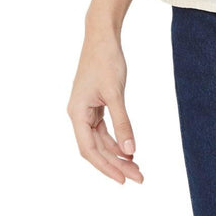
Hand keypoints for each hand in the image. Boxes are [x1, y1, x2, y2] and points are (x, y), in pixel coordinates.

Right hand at [67, 31, 144, 183]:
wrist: (102, 36)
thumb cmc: (106, 60)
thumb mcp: (115, 93)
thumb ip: (122, 122)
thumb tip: (130, 149)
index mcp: (77, 113)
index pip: (89, 150)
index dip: (106, 167)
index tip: (124, 179)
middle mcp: (78, 114)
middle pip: (96, 148)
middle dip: (116, 163)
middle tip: (138, 176)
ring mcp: (86, 110)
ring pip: (100, 140)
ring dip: (117, 153)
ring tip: (136, 166)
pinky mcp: (95, 104)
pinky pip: (103, 129)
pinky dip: (116, 139)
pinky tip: (128, 148)